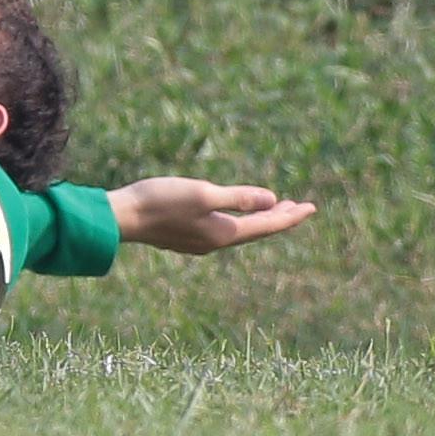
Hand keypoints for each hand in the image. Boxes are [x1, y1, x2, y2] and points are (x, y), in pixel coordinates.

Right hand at [108, 176, 319, 257]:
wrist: (122, 217)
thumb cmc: (161, 202)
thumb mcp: (204, 194)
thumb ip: (239, 198)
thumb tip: (272, 200)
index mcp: (223, 233)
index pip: (266, 226)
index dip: (290, 216)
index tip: (312, 208)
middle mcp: (215, 242)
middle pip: (256, 230)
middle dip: (279, 218)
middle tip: (300, 207)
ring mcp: (200, 241)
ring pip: (240, 231)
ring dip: (260, 219)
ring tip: (274, 208)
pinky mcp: (186, 235)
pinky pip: (224, 229)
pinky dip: (240, 219)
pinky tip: (236, 213)